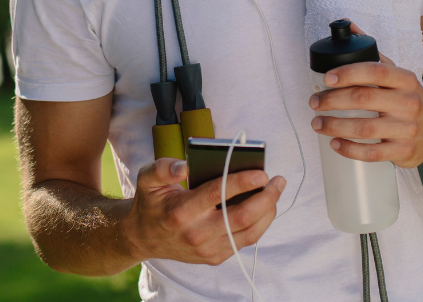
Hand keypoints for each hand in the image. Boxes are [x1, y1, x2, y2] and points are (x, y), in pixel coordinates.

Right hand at [121, 157, 285, 265]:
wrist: (144, 238)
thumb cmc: (151, 203)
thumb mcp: (147, 179)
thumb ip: (164, 168)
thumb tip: (186, 165)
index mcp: (180, 211)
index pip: (217, 195)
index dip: (241, 182)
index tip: (261, 173)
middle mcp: (196, 233)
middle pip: (240, 216)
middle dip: (265, 197)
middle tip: (277, 181)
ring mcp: (207, 249)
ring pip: (248, 232)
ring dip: (268, 211)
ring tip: (275, 192)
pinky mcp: (215, 257)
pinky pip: (244, 241)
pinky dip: (260, 224)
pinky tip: (264, 208)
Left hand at [309, 21, 422, 168]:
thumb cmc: (409, 98)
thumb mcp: (398, 73)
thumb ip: (372, 52)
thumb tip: (348, 26)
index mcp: (405, 80)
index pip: (375, 71)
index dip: (348, 72)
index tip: (326, 77)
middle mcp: (409, 103)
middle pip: (364, 99)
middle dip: (332, 100)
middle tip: (314, 102)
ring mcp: (408, 130)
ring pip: (364, 128)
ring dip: (334, 126)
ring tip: (317, 123)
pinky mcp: (404, 152)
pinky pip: (372, 154)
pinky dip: (349, 149)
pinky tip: (335, 143)